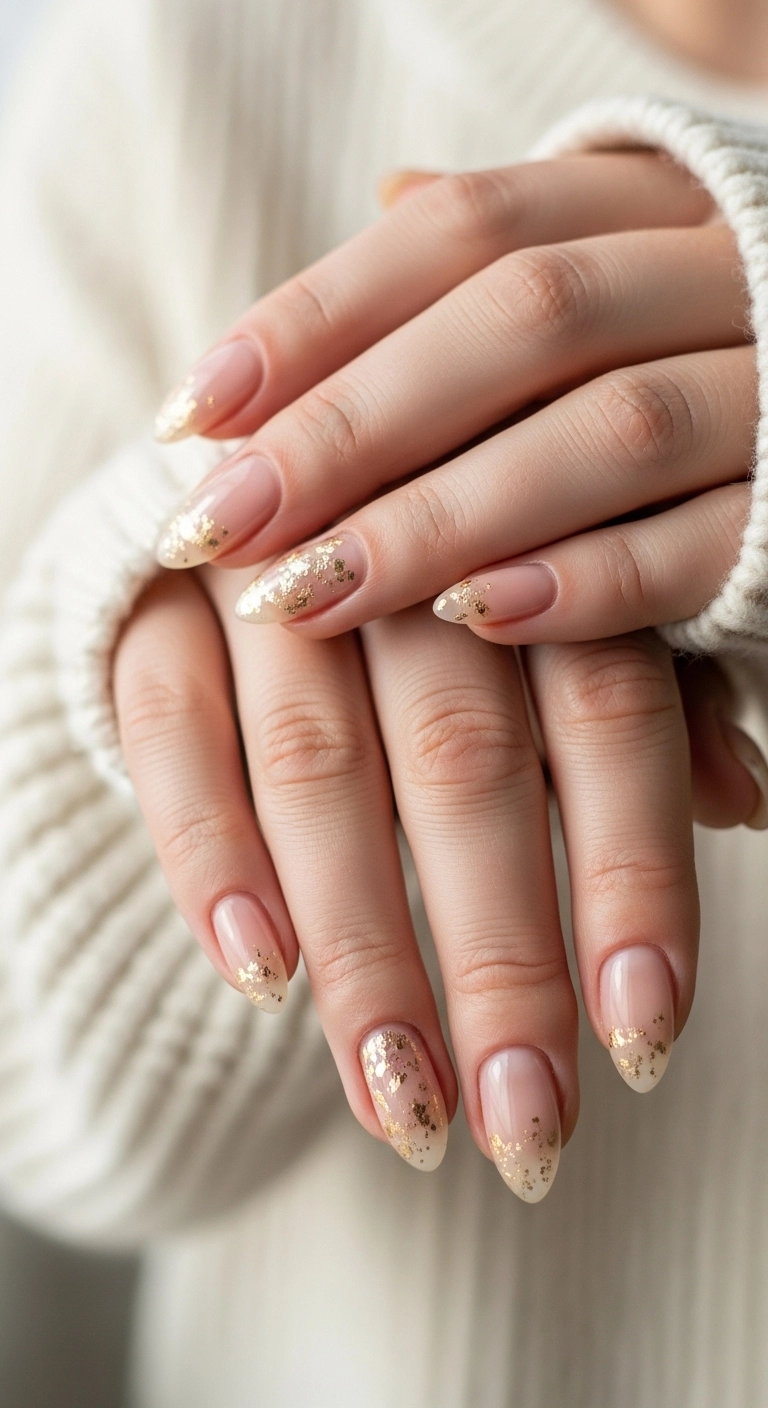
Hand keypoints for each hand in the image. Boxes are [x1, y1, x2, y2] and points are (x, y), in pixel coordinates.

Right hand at [112, 563, 760, 1199]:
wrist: (247, 506)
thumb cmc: (426, 592)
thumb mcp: (545, 631)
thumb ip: (641, 699)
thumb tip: (744, 800)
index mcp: (526, 545)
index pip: (608, 709)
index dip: (630, 873)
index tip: (644, 1037)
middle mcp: (397, 553)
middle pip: (463, 761)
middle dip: (500, 955)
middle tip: (527, 1124)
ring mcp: (259, 574)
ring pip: (316, 766)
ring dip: (365, 951)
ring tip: (404, 1105)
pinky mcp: (140, 610)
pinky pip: (169, 729)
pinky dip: (212, 856)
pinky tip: (261, 977)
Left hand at [151, 153, 748, 651]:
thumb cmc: (689, 359)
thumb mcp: (610, 274)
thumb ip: (507, 258)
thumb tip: (385, 196)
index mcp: (650, 208)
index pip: (466, 231)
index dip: (320, 316)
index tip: (195, 414)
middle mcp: (722, 276)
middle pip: (523, 322)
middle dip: (354, 427)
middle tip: (220, 525)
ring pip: (612, 434)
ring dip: (443, 516)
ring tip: (309, 591)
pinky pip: (708, 546)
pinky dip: (591, 584)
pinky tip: (473, 617)